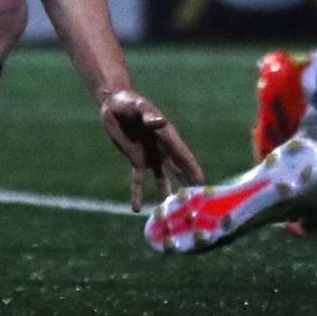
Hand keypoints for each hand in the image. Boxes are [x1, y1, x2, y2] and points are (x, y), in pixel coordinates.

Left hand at [99, 89, 204, 211]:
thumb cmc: (129, 102)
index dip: (192, 168)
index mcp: (166, 135)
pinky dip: (138, 194)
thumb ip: (148, 115)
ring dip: (168, 193)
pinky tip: (136, 209)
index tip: (202, 183)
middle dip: (187, 184)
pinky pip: (138, 180)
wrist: (114, 105)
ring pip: (163, 178)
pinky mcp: (136, 160)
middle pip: (178, 169)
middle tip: (196, 202)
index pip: (182, 154)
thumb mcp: (137, 106)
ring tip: (173, 212)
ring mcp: (151, 156)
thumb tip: (160, 122)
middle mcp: (162, 148)